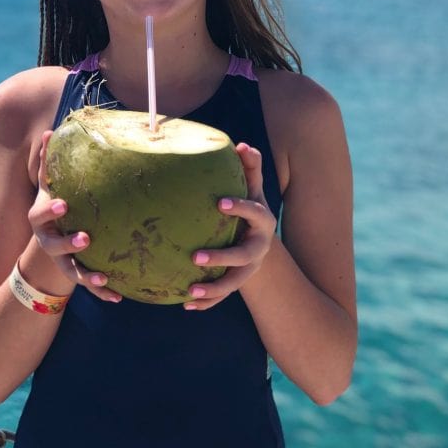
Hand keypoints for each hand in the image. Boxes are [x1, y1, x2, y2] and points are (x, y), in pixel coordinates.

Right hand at [28, 130, 121, 302]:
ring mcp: (61, 260)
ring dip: (87, 276)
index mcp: (42, 217)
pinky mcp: (75, 274)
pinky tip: (119, 296)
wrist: (50, 237)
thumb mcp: (50, 185)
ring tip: (104, 277)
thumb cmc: (56, 203)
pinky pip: (89, 285)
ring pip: (71, 271)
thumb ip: (50, 163)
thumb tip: (49, 131)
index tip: (64, 204)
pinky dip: (103, 292)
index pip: (42, 213)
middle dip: (68, 243)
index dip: (51, 209)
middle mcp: (48, 241)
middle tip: (85, 238)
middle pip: (54, 246)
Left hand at [184, 143, 275, 310]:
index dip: (240, 208)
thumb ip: (249, 168)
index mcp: (262, 221)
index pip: (255, 213)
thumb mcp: (252, 187)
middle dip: (221, 259)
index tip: (219, 203)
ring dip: (212, 289)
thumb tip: (243, 144)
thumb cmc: (249, 205)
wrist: (257, 238)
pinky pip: (223, 296)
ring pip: (234, 283)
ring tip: (189, 289)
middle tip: (194, 257)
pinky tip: (185, 303)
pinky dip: (206, 302)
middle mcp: (258, 247)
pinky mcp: (238, 283)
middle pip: (243, 256)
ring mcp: (249, 268)